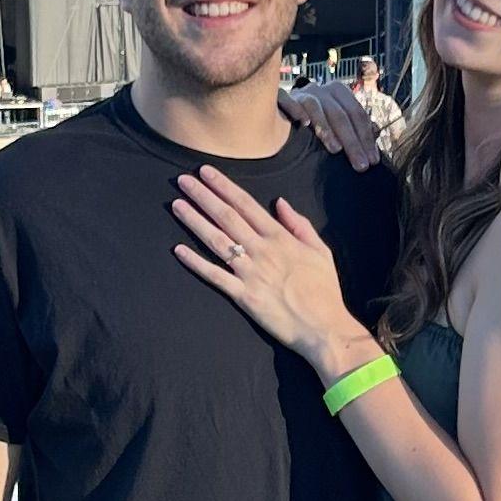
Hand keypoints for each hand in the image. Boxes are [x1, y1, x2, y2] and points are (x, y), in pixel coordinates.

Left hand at [172, 166, 359, 356]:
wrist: (324, 328)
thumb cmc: (324, 290)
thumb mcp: (320, 251)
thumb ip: (299, 224)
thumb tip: (280, 202)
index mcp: (280, 237)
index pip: (246, 204)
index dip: (223, 186)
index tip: (205, 172)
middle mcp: (262, 250)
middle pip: (226, 217)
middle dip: (203, 196)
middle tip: (183, 181)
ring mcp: (250, 273)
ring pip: (216, 241)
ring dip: (194, 221)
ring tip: (176, 205)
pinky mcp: (243, 296)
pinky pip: (215, 276)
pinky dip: (195, 263)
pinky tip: (178, 250)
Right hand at [278, 76, 398, 169]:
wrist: (284, 110)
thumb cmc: (317, 120)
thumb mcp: (338, 120)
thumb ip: (355, 129)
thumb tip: (375, 142)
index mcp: (339, 92)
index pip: (357, 114)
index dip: (366, 138)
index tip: (372, 161)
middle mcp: (321, 89)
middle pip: (340, 115)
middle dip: (352, 141)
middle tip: (360, 165)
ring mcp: (302, 93)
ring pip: (316, 108)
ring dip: (326, 129)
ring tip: (336, 150)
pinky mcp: (282, 97)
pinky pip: (287, 101)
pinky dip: (296, 110)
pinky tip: (303, 124)